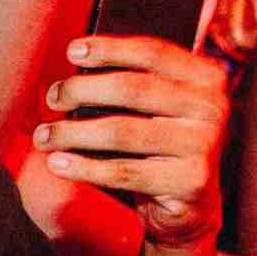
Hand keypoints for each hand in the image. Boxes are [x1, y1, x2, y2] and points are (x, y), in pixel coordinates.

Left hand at [34, 32, 231, 244]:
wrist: (188, 206)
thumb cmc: (159, 147)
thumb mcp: (156, 109)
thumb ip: (133, 83)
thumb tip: (77, 68)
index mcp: (206, 79)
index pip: (153, 52)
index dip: (110, 49)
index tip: (72, 50)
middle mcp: (210, 108)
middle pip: (132, 89)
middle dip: (83, 90)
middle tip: (54, 97)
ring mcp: (203, 145)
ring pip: (122, 132)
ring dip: (73, 133)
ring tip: (45, 136)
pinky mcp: (191, 181)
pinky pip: (124, 172)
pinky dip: (84, 168)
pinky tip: (58, 164)